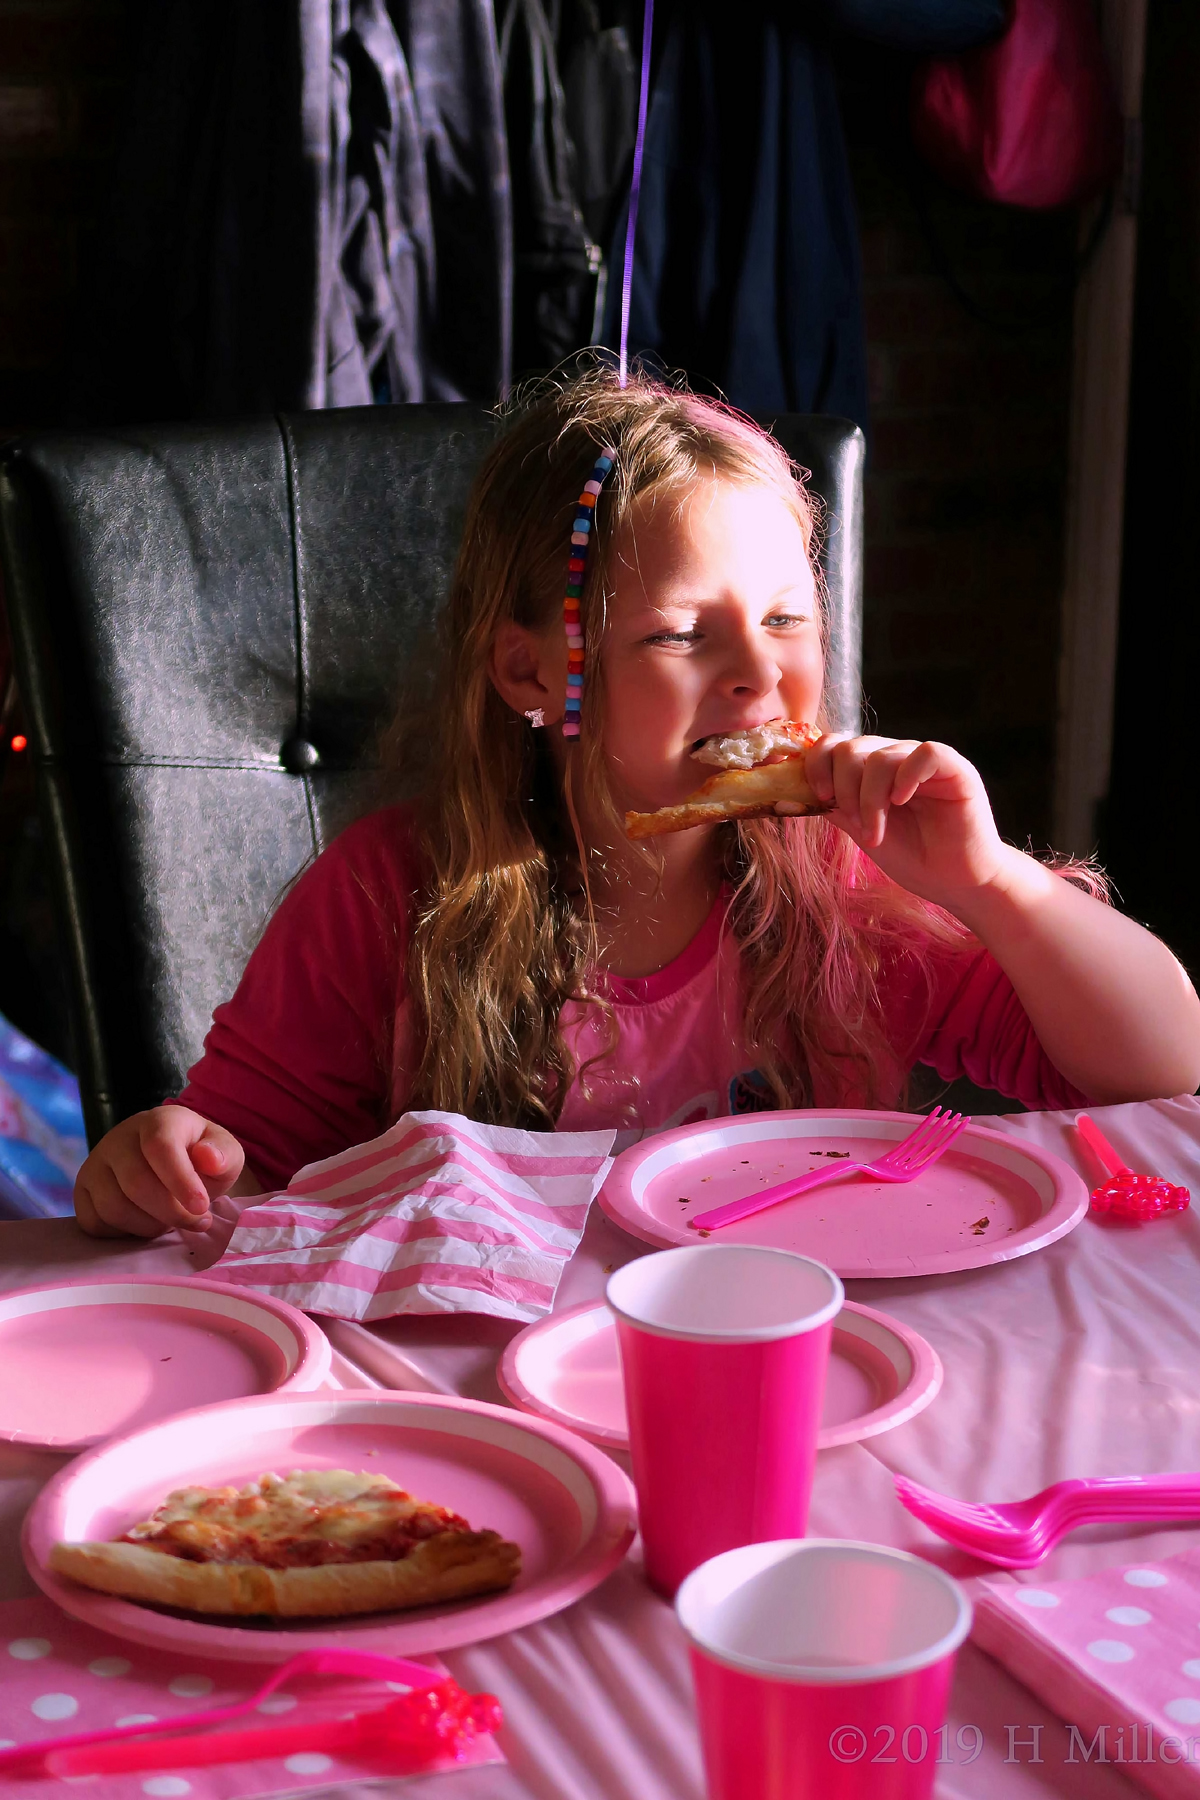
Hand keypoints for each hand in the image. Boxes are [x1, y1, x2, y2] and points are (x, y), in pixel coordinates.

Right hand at [74, 1106, 245, 1238]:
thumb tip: (209, 1158)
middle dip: (170, 1212)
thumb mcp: (224, 1154)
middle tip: (196, 1222)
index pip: (159, 1147)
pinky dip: (123, 1233)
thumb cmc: (199, 1159)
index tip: (201, 1207)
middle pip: (136, 1183)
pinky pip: (94, 1223)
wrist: (170, 1165)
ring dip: (148, 1225)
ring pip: (113, 1207)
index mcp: (157, 1121)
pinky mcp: (81, 1191)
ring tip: (170, 1221)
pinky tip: (144, 1223)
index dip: (180, 1181)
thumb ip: (224, 1155)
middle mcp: (118, 1138)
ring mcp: (95, 1164)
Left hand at [787, 733, 1007, 907]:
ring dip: (870, 799)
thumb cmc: (913, 857)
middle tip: (856, 825)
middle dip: (844, 789)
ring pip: (881, 755)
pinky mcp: (956, 770)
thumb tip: (798, 791)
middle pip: (850, 747)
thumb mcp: (862, 830)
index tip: (820, 797)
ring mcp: (925, 762)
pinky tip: (902, 802)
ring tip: (876, 833)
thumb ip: (837, 806)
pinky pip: (926, 754)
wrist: (956, 882)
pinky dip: (906, 777)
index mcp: (871, 769)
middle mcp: (896, 757)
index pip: (834, 744)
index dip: (818, 764)